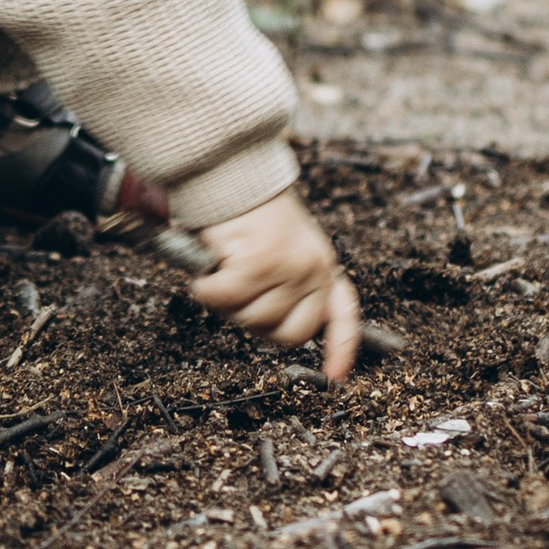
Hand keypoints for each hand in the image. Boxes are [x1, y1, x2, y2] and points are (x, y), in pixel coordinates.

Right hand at [185, 188, 360, 379]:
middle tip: (238, 296)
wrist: (231, 171)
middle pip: (289, 335)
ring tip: (224, 268)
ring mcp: (289, 268)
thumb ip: (289, 287)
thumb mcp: (285, 250)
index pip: (342, 316)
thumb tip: (276, 330)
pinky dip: (206, 288)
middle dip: (257, 323)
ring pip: (252, 321)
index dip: (340, 348)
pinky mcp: (259, 264)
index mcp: (323, 266)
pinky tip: (206, 268)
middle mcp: (313, 269)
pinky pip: (225, 299)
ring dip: (227, 302)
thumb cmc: (249, 212)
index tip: (335, 376)